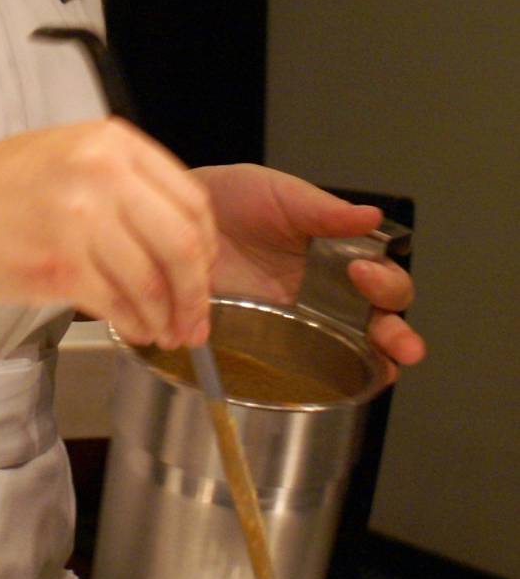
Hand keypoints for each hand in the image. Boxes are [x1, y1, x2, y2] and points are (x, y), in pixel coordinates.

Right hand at [0, 118, 217, 348]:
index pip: (192, 200)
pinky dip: (134, 325)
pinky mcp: (59, 264)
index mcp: (111, 142)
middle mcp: (102, 173)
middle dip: (197, 292)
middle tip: (195, 317)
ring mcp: (80, 218)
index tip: (204, 272)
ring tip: (164, 331)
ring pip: (154, 282)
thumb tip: (181, 239)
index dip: (207, 247)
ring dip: (167, 318)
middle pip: (184, 244)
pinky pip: (118, 305)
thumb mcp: (68, 155)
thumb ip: (125, 183)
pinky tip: (133, 329)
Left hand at [195, 162, 424, 368]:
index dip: (386, 280)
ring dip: (380, 362)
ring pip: (357, 350)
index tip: (364, 272)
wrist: (179, 222)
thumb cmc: (231, 200)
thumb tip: (373, 217)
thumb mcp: (278, 194)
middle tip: (394, 335)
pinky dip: (337, 380)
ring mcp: (302, 320)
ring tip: (388, 365)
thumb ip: (323, 210)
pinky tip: (348, 383)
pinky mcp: (272, 342)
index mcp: (338, 252)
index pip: (382, 274)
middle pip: (381, 319)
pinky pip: (311, 368)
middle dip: (398, 333)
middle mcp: (328, 291)